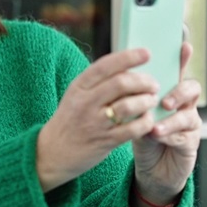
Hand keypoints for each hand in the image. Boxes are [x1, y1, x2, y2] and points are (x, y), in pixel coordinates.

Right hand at [36, 48, 159, 190]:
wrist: (52, 152)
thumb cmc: (70, 119)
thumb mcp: (77, 95)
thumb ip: (98, 82)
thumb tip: (128, 67)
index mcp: (79, 86)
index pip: (106, 65)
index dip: (129, 57)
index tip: (147, 53)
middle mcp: (86, 102)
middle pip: (121, 83)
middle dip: (143, 81)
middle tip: (153, 84)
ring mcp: (95, 123)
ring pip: (128, 106)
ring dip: (146, 100)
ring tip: (152, 100)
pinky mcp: (104, 141)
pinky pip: (132, 129)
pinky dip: (145, 122)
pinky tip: (148, 119)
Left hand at [132, 42, 201, 204]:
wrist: (151, 170)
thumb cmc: (142, 138)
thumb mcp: (135, 114)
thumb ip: (134, 97)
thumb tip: (120, 76)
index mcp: (169, 93)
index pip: (178, 72)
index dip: (183, 59)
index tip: (183, 46)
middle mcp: (184, 106)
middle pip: (192, 89)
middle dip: (179, 91)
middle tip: (165, 100)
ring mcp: (190, 124)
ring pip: (189, 115)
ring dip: (172, 120)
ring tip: (156, 126)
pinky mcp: (191, 143)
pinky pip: (184, 137)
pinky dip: (170, 136)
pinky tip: (158, 137)